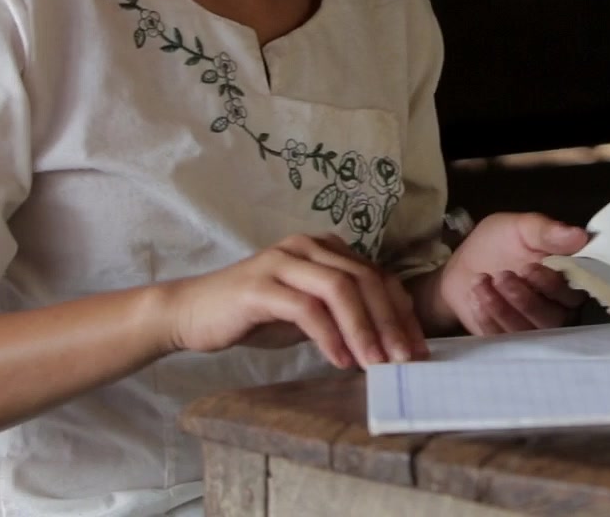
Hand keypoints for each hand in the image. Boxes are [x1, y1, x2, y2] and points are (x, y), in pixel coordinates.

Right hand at [160, 234, 426, 368]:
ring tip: (377, 364)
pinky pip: (307, 309)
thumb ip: (343, 312)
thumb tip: (390, 337)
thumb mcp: (308, 310)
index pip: (377, 275)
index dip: (401, 312)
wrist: (193, 312)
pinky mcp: (260, 286)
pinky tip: (341, 361)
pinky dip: (330, 336)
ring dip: (364, 329)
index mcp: (324, 247)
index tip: (417, 347)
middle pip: (365, 279)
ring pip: (340, 289)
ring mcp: (282, 262)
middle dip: (390, 322)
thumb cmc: (254, 314)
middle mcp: (307, 246)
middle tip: (405, 359)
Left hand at [425, 212, 589, 334]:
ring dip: (503, 308)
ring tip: (481, 283)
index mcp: (567, 280)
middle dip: (524, 299)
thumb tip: (582, 235)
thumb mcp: (521, 228)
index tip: (528, 267)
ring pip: (528, 332)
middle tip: (501, 276)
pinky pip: (504, 340)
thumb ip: (548, 232)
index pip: (573, 293)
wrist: (462, 265)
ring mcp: (533, 329)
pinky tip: (476, 297)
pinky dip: (488, 320)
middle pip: (552, 319)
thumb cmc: (499, 243)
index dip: (551, 284)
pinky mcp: (508, 341)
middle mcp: (557, 309)